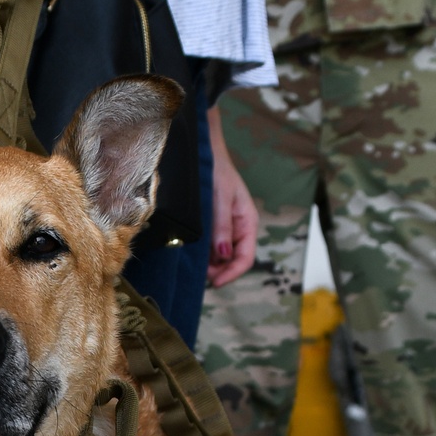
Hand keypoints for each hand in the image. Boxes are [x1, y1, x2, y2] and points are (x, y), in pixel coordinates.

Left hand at [206, 106, 257, 287]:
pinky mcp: (213, 228)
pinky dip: (201, 255)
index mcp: (247, 223)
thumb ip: (221, 227)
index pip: (245, 258)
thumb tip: (223, 256)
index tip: (214, 283)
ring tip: (190, 261)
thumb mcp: (220, 198)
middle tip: (197, 273)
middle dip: (216, 271)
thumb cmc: (216, 171)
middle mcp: (238, 230)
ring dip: (207, 264)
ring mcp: (225, 230)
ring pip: (219, 258)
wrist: (204, 152)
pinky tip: (189, 252)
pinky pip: (209, 248)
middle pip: (231, 262)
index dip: (231, 274)